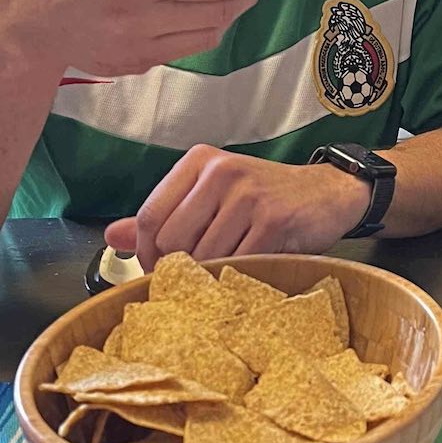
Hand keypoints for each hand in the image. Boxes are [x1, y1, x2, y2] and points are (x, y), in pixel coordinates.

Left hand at [103, 144, 370, 269]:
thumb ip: (165, 215)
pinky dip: (237, 276)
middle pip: (173, 239)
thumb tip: (113, 235)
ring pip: (204, 256)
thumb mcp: (213, 197)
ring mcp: (248, 195)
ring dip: (211, 276)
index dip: (147, 251)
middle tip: (193, 280)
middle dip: (178, 269)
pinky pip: (238, 262)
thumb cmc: (265, 199)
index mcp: (199, 162)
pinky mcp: (273, 220)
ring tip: (224, 275)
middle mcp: (221, 172)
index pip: (151, 214)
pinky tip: (247, 272)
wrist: (328, 194)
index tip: (158, 270)